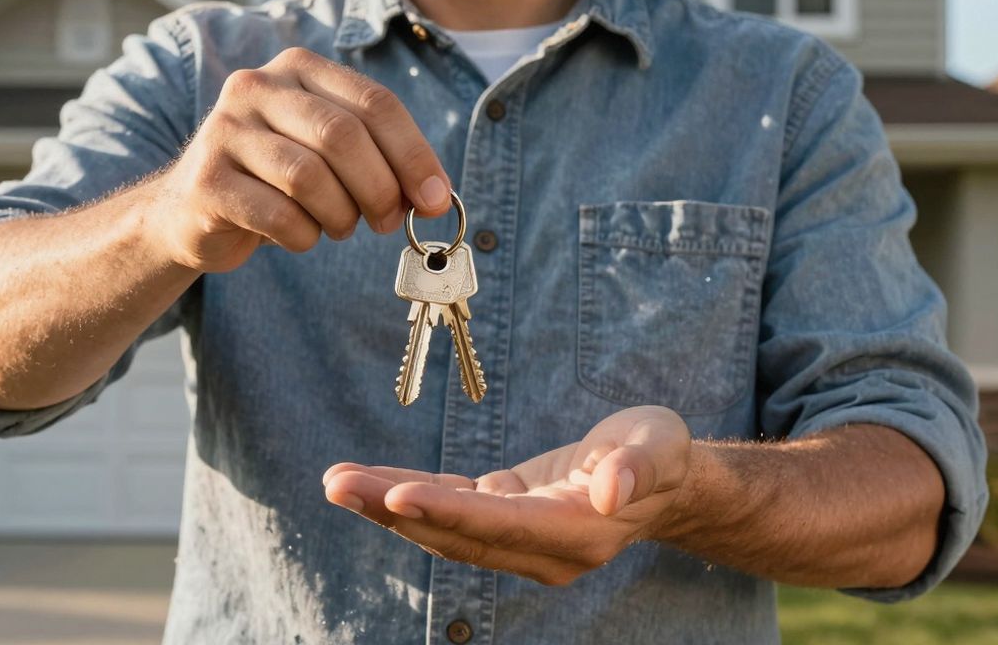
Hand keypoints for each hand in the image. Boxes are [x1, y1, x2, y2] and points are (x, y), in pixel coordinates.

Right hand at [151, 47, 451, 273]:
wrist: (190, 211)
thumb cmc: (277, 182)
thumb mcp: (329, 154)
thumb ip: (380, 160)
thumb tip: (437, 197)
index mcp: (298, 68)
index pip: (374, 103)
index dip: (414, 155)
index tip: (436, 199)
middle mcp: (256, 87)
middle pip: (342, 136)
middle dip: (380, 188)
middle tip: (389, 221)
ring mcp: (225, 131)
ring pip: (309, 176)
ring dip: (340, 215)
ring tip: (339, 226)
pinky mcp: (207, 181)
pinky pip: (278, 215)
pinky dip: (304, 236)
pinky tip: (300, 236)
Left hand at [323, 406, 691, 585]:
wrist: (661, 482)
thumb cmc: (662, 453)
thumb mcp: (661, 446)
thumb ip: (639, 466)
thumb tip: (612, 491)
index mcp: (577, 533)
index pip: (503, 525)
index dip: (449, 513)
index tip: (397, 495)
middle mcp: (541, 550)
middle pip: (458, 534)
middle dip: (394, 509)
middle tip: (338, 484)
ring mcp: (518, 541)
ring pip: (442, 528)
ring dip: (386, 506)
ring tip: (336, 482)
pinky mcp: (502, 520)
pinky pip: (447, 511)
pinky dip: (405, 496)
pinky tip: (366, 481)